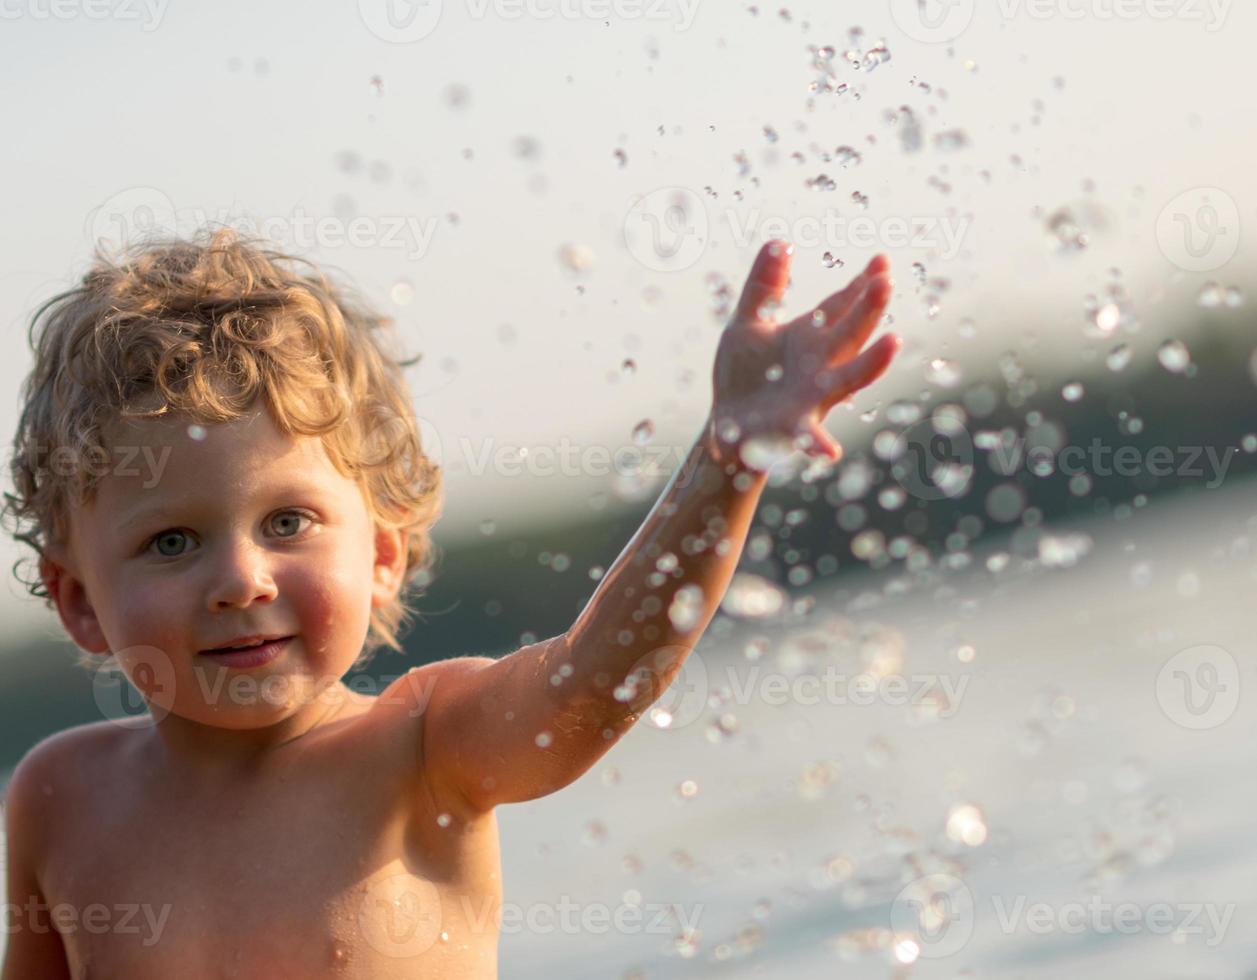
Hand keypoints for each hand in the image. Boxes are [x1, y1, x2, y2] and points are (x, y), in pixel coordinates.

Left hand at [707, 240, 900, 466]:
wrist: (729, 425)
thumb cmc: (744, 374)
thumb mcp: (747, 325)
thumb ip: (763, 288)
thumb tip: (779, 242)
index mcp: (809, 338)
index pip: (840, 306)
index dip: (861, 284)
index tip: (881, 260)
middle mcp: (820, 366)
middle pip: (851, 333)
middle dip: (869, 309)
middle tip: (885, 281)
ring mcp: (812, 398)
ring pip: (848, 379)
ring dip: (871, 362)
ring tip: (893, 342)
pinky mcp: (793, 429)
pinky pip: (810, 438)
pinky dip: (820, 445)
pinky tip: (831, 452)